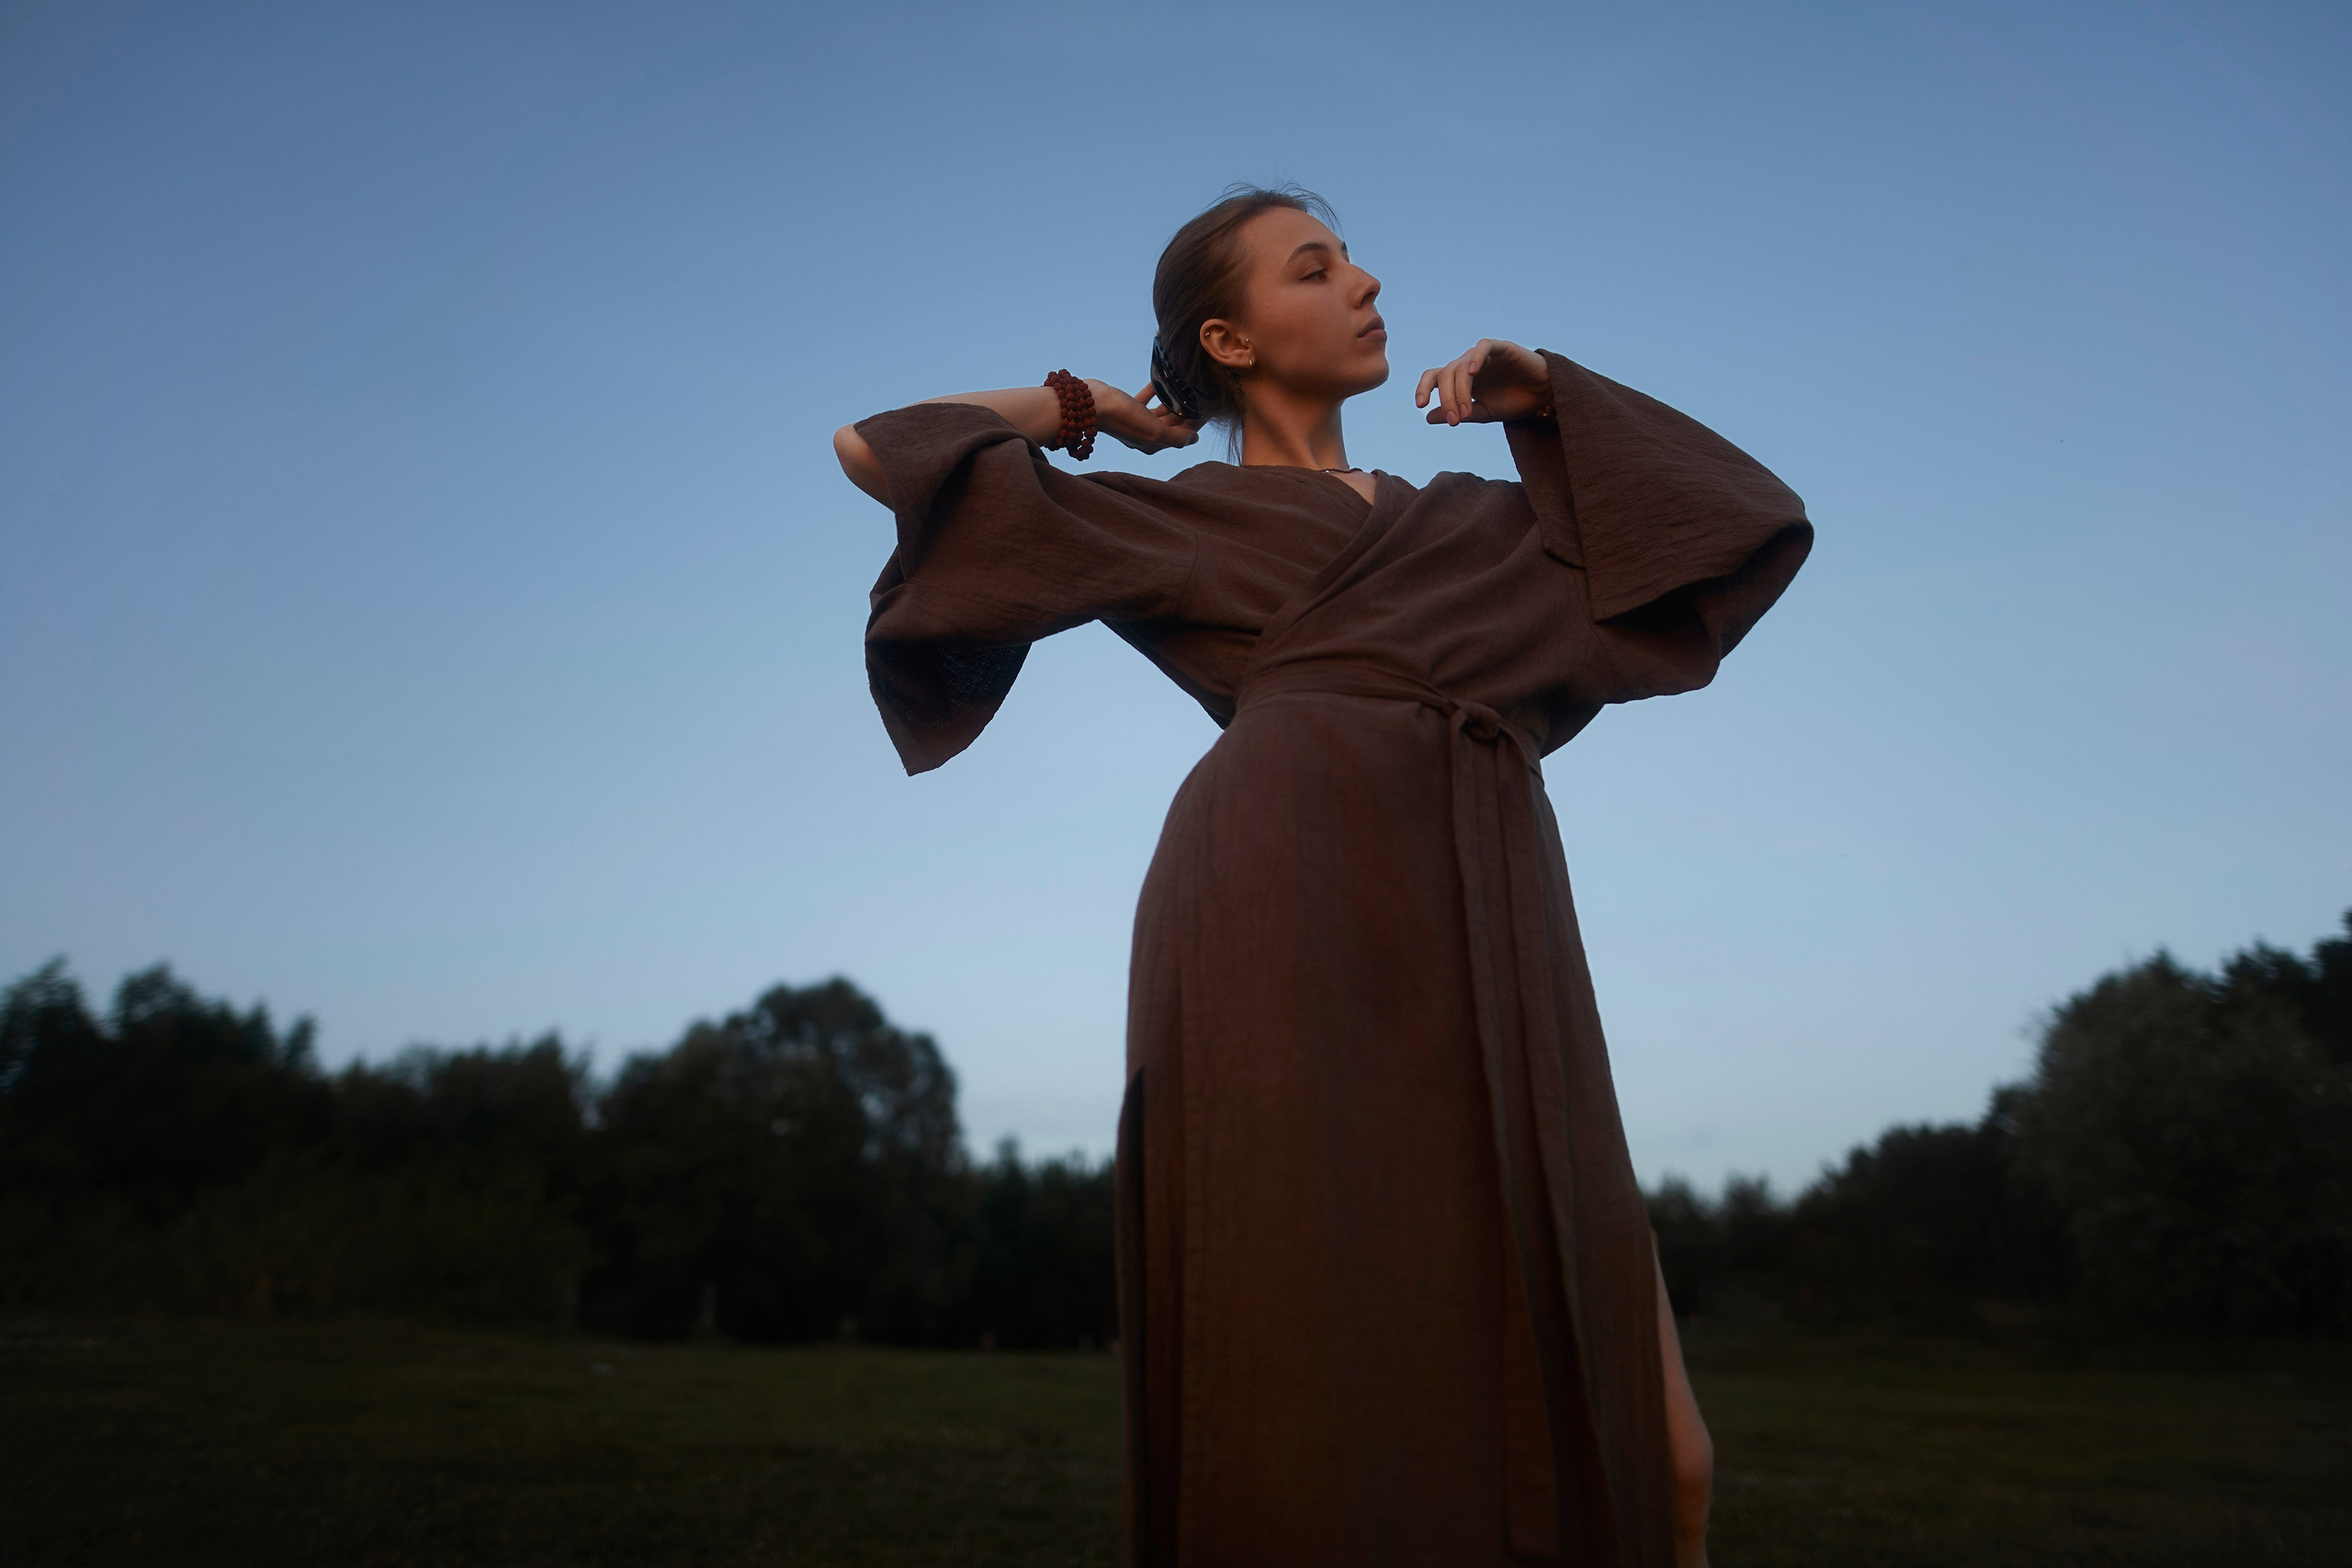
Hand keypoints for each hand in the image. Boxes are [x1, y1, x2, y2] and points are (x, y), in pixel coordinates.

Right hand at [1094, 378, 1200, 454]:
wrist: (1090, 403)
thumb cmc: (1122, 417)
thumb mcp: (1155, 431)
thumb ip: (1177, 437)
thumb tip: (1194, 439)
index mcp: (1153, 444)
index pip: (1181, 436)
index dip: (1196, 424)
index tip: (1208, 409)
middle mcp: (1144, 435)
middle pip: (1172, 424)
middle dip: (1186, 412)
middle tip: (1200, 396)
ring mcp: (1135, 421)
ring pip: (1160, 412)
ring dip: (1172, 402)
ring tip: (1184, 388)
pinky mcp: (1126, 407)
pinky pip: (1145, 399)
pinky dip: (1154, 392)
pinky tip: (1161, 381)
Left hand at [1414, 339, 1551, 425]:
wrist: (1542, 396)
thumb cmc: (1512, 402)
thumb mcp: (1483, 413)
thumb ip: (1458, 413)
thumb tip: (1427, 418)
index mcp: (1460, 380)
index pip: (1434, 377)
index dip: (1423, 387)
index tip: (1420, 405)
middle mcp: (1468, 365)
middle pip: (1445, 375)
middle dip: (1447, 399)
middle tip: (1454, 421)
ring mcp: (1483, 356)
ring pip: (1461, 366)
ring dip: (1460, 391)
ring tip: (1466, 413)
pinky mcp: (1501, 348)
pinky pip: (1483, 347)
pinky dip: (1475, 357)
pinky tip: (1473, 373)